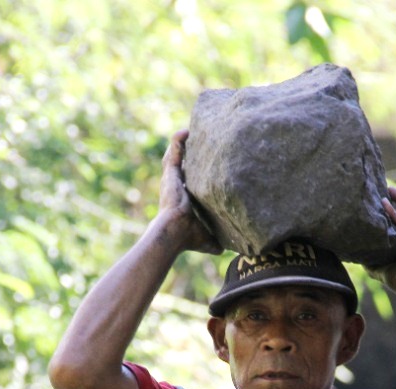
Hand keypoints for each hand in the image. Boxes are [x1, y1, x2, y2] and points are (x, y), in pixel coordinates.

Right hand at [156, 130, 220, 254]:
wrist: (175, 233)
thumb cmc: (188, 238)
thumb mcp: (206, 239)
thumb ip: (215, 242)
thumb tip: (225, 251)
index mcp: (181, 199)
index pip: (188, 180)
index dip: (194, 172)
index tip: (203, 163)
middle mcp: (174, 187)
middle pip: (181, 165)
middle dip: (188, 153)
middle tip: (198, 141)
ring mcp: (171, 180)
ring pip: (175, 156)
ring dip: (181, 144)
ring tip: (190, 131)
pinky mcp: (170, 174)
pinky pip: (174, 152)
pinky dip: (178, 141)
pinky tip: (185, 130)